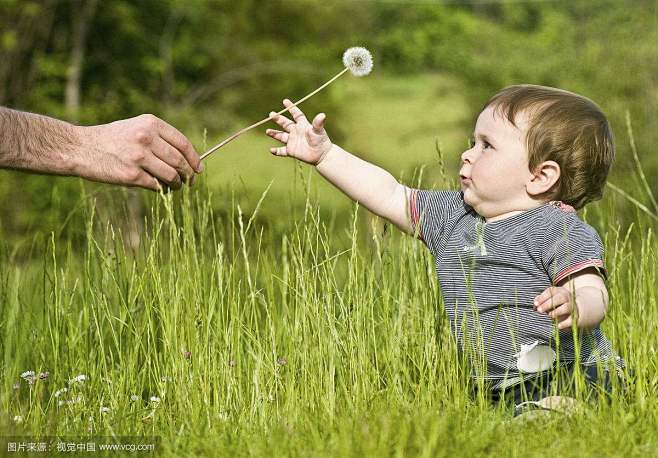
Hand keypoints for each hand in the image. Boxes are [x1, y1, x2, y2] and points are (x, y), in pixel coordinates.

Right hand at [76, 114, 202, 190]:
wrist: (80, 148)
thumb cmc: (111, 139)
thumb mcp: (135, 127)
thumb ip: (159, 138)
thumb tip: (186, 159)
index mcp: (151, 124)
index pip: (183, 143)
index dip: (194, 158)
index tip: (199, 168)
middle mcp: (146, 138)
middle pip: (180, 161)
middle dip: (188, 175)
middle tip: (190, 182)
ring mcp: (139, 157)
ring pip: (172, 175)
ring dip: (178, 184)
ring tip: (176, 187)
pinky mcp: (132, 175)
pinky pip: (157, 186)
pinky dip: (163, 191)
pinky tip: (163, 191)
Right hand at [265, 99, 332, 164]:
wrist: (321, 155)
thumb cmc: (321, 141)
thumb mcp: (318, 131)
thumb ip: (318, 123)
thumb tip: (322, 115)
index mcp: (302, 125)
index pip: (296, 114)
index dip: (291, 107)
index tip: (285, 101)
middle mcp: (296, 132)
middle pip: (285, 123)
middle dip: (278, 119)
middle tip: (271, 114)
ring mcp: (292, 141)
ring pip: (281, 136)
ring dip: (274, 133)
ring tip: (267, 131)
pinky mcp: (291, 151)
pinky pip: (282, 151)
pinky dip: (276, 151)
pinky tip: (271, 150)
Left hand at [534, 286, 577, 329]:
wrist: (578, 310)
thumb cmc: (558, 304)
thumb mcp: (550, 299)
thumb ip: (541, 300)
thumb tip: (535, 305)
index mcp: (560, 291)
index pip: (551, 291)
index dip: (543, 297)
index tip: (535, 304)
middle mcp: (568, 298)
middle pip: (560, 298)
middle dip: (548, 304)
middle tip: (539, 310)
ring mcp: (573, 307)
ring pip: (566, 307)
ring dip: (556, 312)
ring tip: (549, 315)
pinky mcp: (576, 317)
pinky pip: (571, 320)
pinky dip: (564, 323)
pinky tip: (558, 325)